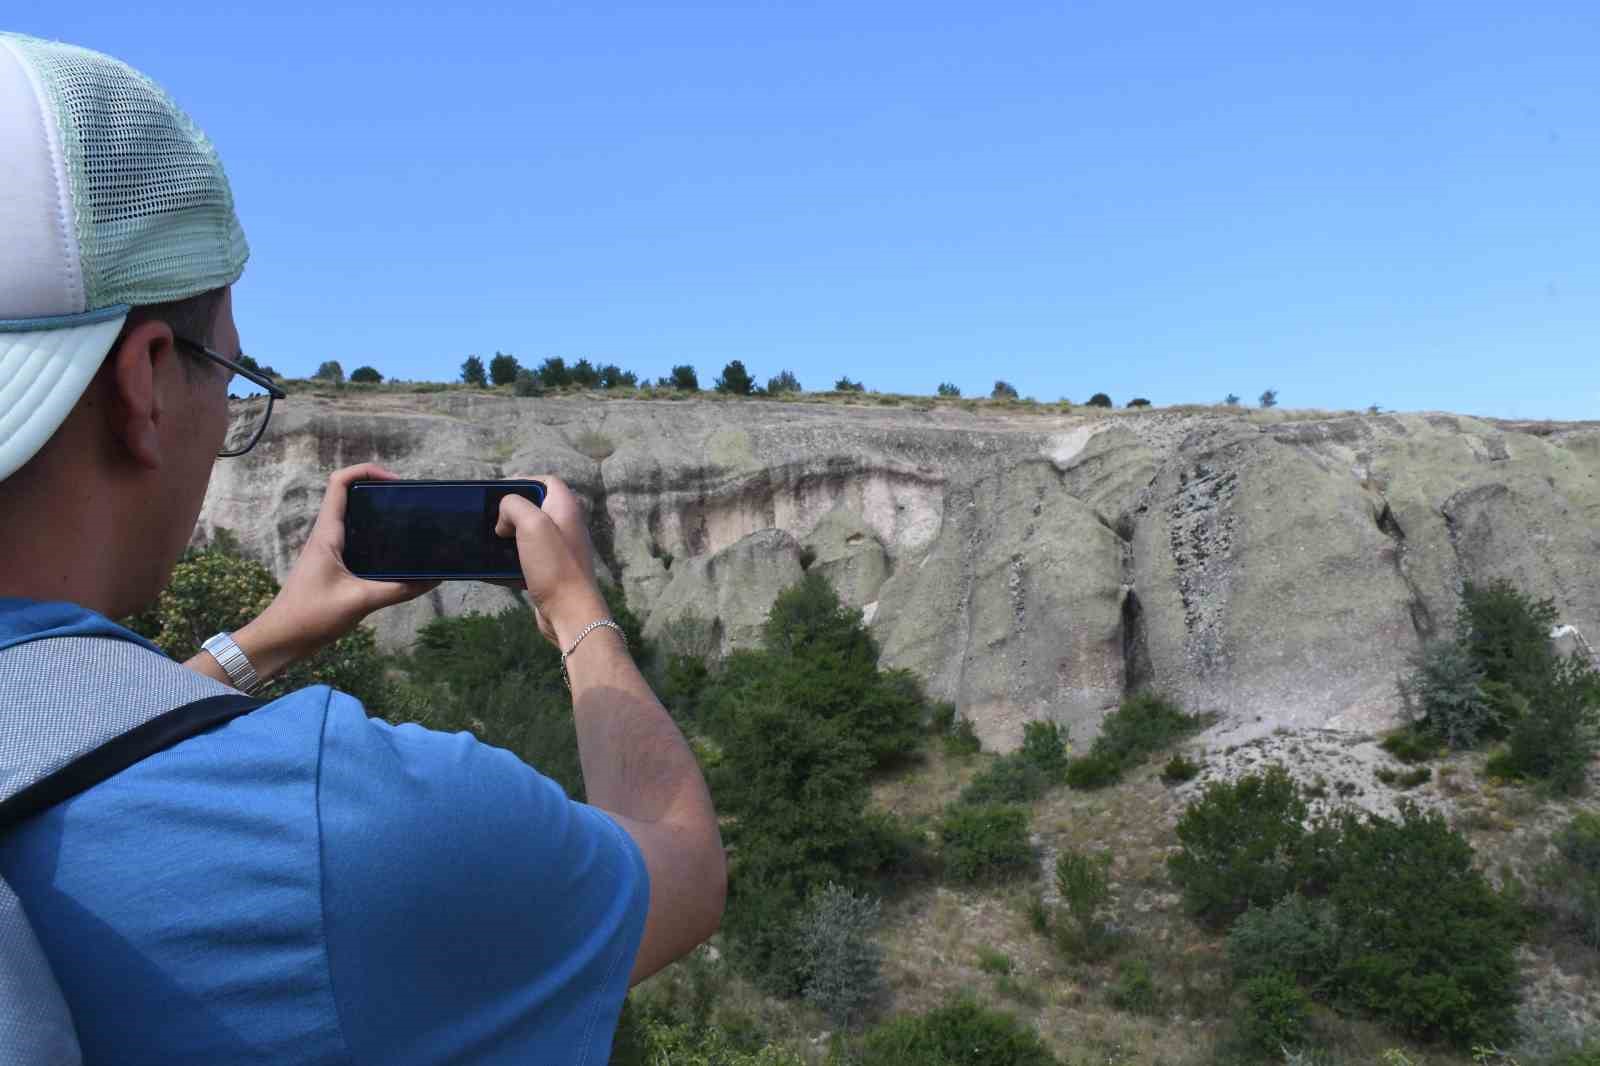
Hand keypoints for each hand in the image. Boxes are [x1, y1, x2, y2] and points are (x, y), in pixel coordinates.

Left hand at [243, 464, 436, 672]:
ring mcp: (329, 551)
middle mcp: (327, 536)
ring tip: (410, 525)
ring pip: (355, 520)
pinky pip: (357, 542)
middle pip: (350, 496)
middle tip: (410, 504)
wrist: (281, 640)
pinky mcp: (333, 567)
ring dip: (379, 516)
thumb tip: (433, 579)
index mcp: (327, 534)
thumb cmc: (311, 616)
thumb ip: (399, 590)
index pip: (339, 483)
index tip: (396, 483)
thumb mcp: (360, 601)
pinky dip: (376, 540)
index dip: (367, 471)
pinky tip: (396, 555)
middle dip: (379, 491)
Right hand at [494, 475, 605, 647]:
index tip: (499, 493)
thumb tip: (503, 518)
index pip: (546, 481)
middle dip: (509, 514)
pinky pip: (525, 560)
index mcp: (566, 508)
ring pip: (526, 536)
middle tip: (491, 522)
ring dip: (506, 540)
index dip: (522, 482)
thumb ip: (514, 506)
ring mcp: (558, 550)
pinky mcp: (550, 572)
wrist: (570, 613)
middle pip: (533, 508)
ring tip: (487, 545)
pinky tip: (492, 570)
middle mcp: (565, 526)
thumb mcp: (532, 524)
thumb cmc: (555, 566)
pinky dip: (509, 563)